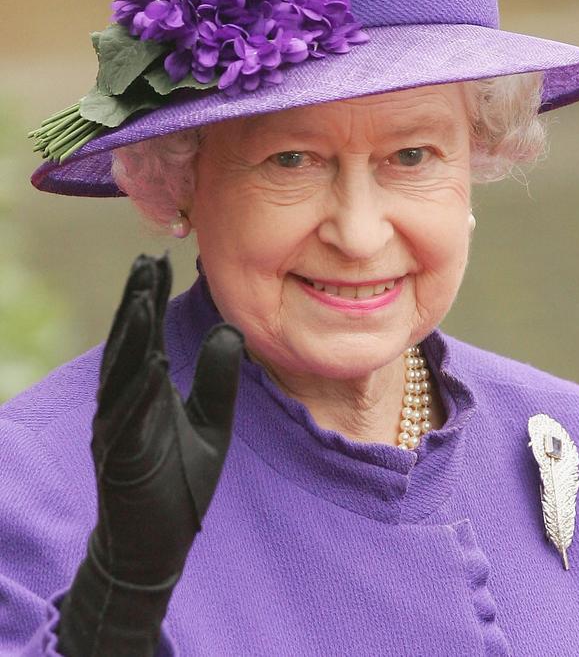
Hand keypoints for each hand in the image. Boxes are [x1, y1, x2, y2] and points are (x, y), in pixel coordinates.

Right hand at [57, 253, 242, 654]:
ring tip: (142, 298)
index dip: (151, 298)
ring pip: (122, 374)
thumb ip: (218, 378)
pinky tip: (150, 362)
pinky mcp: (122, 460)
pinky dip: (138, 390)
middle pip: (129, 343)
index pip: (147, 334)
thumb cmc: (178, 484)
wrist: (154, 547)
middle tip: (147, 260)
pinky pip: (129, 421)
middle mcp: (125, 403)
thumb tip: (231, 329)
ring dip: (131, 336)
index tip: (160, 259)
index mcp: (145, 391)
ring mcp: (118, 430)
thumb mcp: (211, 423)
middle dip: (137, 301)